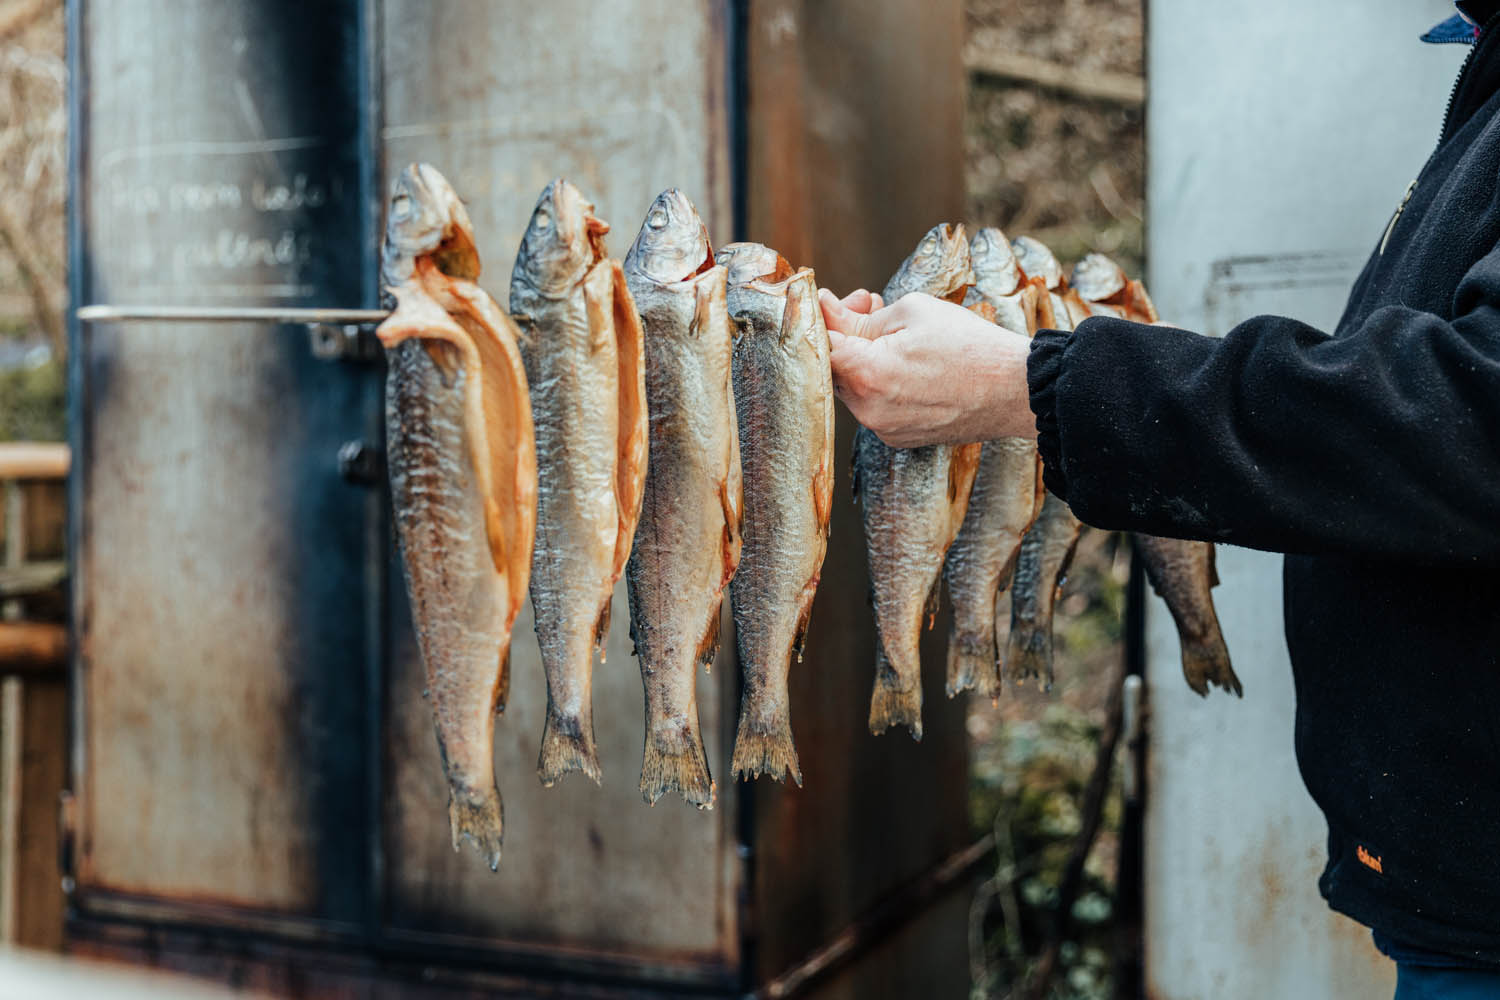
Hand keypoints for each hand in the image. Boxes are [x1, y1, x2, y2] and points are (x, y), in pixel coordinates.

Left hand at [819, 288, 1034, 447]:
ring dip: (864, 357)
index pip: (821, 344)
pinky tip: (907, 361)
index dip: (825, 317)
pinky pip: (876, 405)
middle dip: (847, 333)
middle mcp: (869, 410)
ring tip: (894, 331)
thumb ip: (861, 316)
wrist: (1016, 390)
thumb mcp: (913, 311)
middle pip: (835, 367)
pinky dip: (882, 382)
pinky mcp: (899, 439)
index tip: (834, 298)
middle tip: (868, 303)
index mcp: (867, 374)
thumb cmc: (970, 344)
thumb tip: (827, 310)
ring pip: (855, 387)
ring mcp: (884, 429)